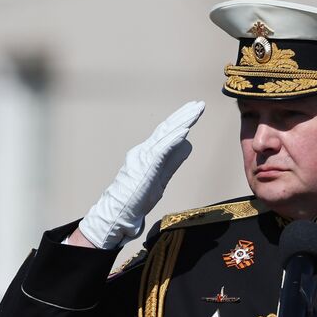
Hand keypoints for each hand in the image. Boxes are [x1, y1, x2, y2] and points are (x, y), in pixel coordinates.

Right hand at [77, 100, 204, 249]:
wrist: (118, 212)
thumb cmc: (136, 200)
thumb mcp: (159, 179)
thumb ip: (170, 164)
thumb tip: (183, 149)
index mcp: (146, 153)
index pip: (165, 133)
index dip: (179, 121)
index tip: (192, 112)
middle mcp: (143, 150)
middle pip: (166, 128)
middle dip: (183, 115)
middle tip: (198, 104)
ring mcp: (143, 157)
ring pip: (166, 135)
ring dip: (182, 122)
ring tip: (196, 111)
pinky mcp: (146, 166)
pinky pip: (162, 149)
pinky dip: (174, 138)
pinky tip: (186, 129)